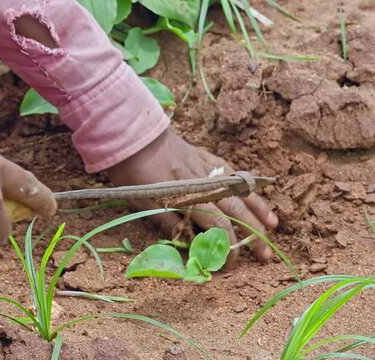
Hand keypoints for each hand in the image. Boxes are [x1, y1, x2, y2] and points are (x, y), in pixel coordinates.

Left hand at [107, 129, 277, 266]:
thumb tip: (191, 244)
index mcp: (189, 197)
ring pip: (241, 190)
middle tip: (265, 254)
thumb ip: (170, 223)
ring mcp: (209, 168)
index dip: (228, 246)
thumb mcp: (145, 204)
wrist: (133, 138)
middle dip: (253, 234)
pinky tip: (255, 192)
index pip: (218, 226)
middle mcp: (205, 182)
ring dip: (259, 209)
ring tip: (273, 226)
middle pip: (237, 210)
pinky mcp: (207, 157)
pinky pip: (233, 172)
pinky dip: (247, 184)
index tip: (231, 264)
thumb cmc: (134, 175)